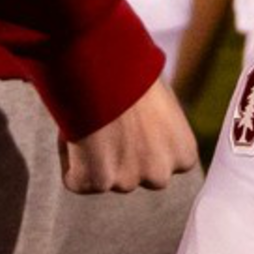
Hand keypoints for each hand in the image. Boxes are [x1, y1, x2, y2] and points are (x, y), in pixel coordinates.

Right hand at [63, 83, 200, 193]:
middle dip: (121, 156)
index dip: (140, 142)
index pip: (160, 162)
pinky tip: (72, 134)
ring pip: (105, 177)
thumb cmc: (132, 72)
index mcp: (184, 155)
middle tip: (105, 125)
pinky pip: (75, 179)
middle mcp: (161, 175)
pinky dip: (69, 160)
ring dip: (94, 158)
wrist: (106, 70)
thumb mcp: (161, 100)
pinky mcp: (97, 183)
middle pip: (135, 174)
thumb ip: (158, 126)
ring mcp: (129, 182)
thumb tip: (142, 124)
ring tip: (89, 123)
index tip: (128, 123)